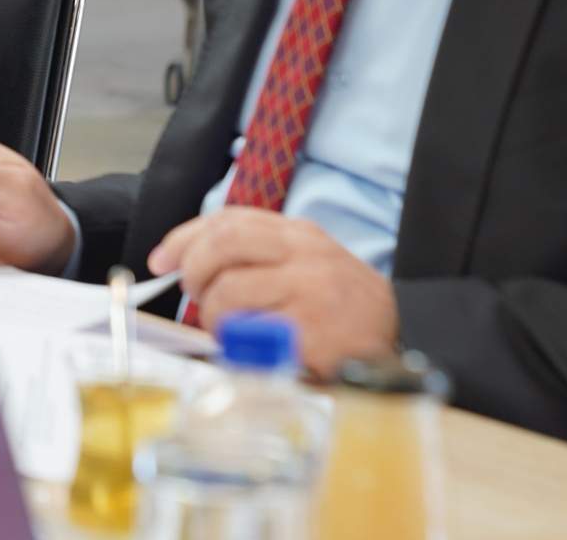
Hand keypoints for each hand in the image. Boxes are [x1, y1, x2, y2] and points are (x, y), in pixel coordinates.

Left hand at [149, 207, 397, 377]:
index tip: (161, 261)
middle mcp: (303, 253)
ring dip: (215, 315)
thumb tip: (188, 266)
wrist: (404, 336)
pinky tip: (253, 347)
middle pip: (222, 244)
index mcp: (298, 233)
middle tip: (195, 296)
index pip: (227, 220)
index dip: (184, 238)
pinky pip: (252, 331)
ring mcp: (309, 290)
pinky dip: (239, 341)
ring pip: (229, 291)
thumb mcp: (305, 264)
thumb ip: (256, 257)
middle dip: (194, 271)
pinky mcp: (311, 330)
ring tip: (230, 328)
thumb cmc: (342, 306)